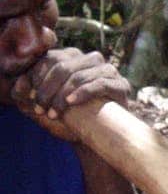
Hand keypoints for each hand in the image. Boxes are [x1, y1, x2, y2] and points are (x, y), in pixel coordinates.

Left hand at [10, 47, 129, 139]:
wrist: (99, 136)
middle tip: (41, 109)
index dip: (38, 77)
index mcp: (74, 57)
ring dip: (62, 96)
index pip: (51, 58)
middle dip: (48, 90)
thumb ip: (28, 94)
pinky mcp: (121, 85)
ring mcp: (108, 70)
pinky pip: (99, 84)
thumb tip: (20, 83)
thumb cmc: (71, 118)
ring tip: (54, 113)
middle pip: (63, 67)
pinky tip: (71, 102)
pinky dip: (83, 93)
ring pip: (79, 76)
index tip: (30, 98)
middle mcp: (92, 59)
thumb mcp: (45, 105)